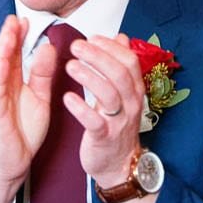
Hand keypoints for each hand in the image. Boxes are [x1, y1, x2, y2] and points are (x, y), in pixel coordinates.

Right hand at [0, 16, 55, 202]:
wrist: (13, 162)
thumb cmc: (23, 130)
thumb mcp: (39, 97)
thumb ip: (42, 73)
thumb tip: (48, 47)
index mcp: (12, 80)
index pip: (15, 53)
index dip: (21, 36)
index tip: (28, 19)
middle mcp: (1, 84)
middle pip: (5, 54)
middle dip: (10, 35)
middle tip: (17, 16)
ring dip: (3, 46)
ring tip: (9, 28)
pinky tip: (3, 57)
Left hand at [61, 34, 144, 184]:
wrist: (118, 164)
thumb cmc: (117, 125)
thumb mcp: (123, 93)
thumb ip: (121, 64)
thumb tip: (121, 37)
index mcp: (134, 90)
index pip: (129, 61)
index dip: (110, 47)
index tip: (91, 37)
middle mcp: (130, 103)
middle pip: (119, 73)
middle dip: (97, 56)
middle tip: (76, 46)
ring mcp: (119, 121)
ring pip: (109, 94)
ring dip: (89, 76)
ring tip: (70, 66)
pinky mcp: (104, 137)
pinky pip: (94, 121)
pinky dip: (81, 108)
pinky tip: (67, 98)